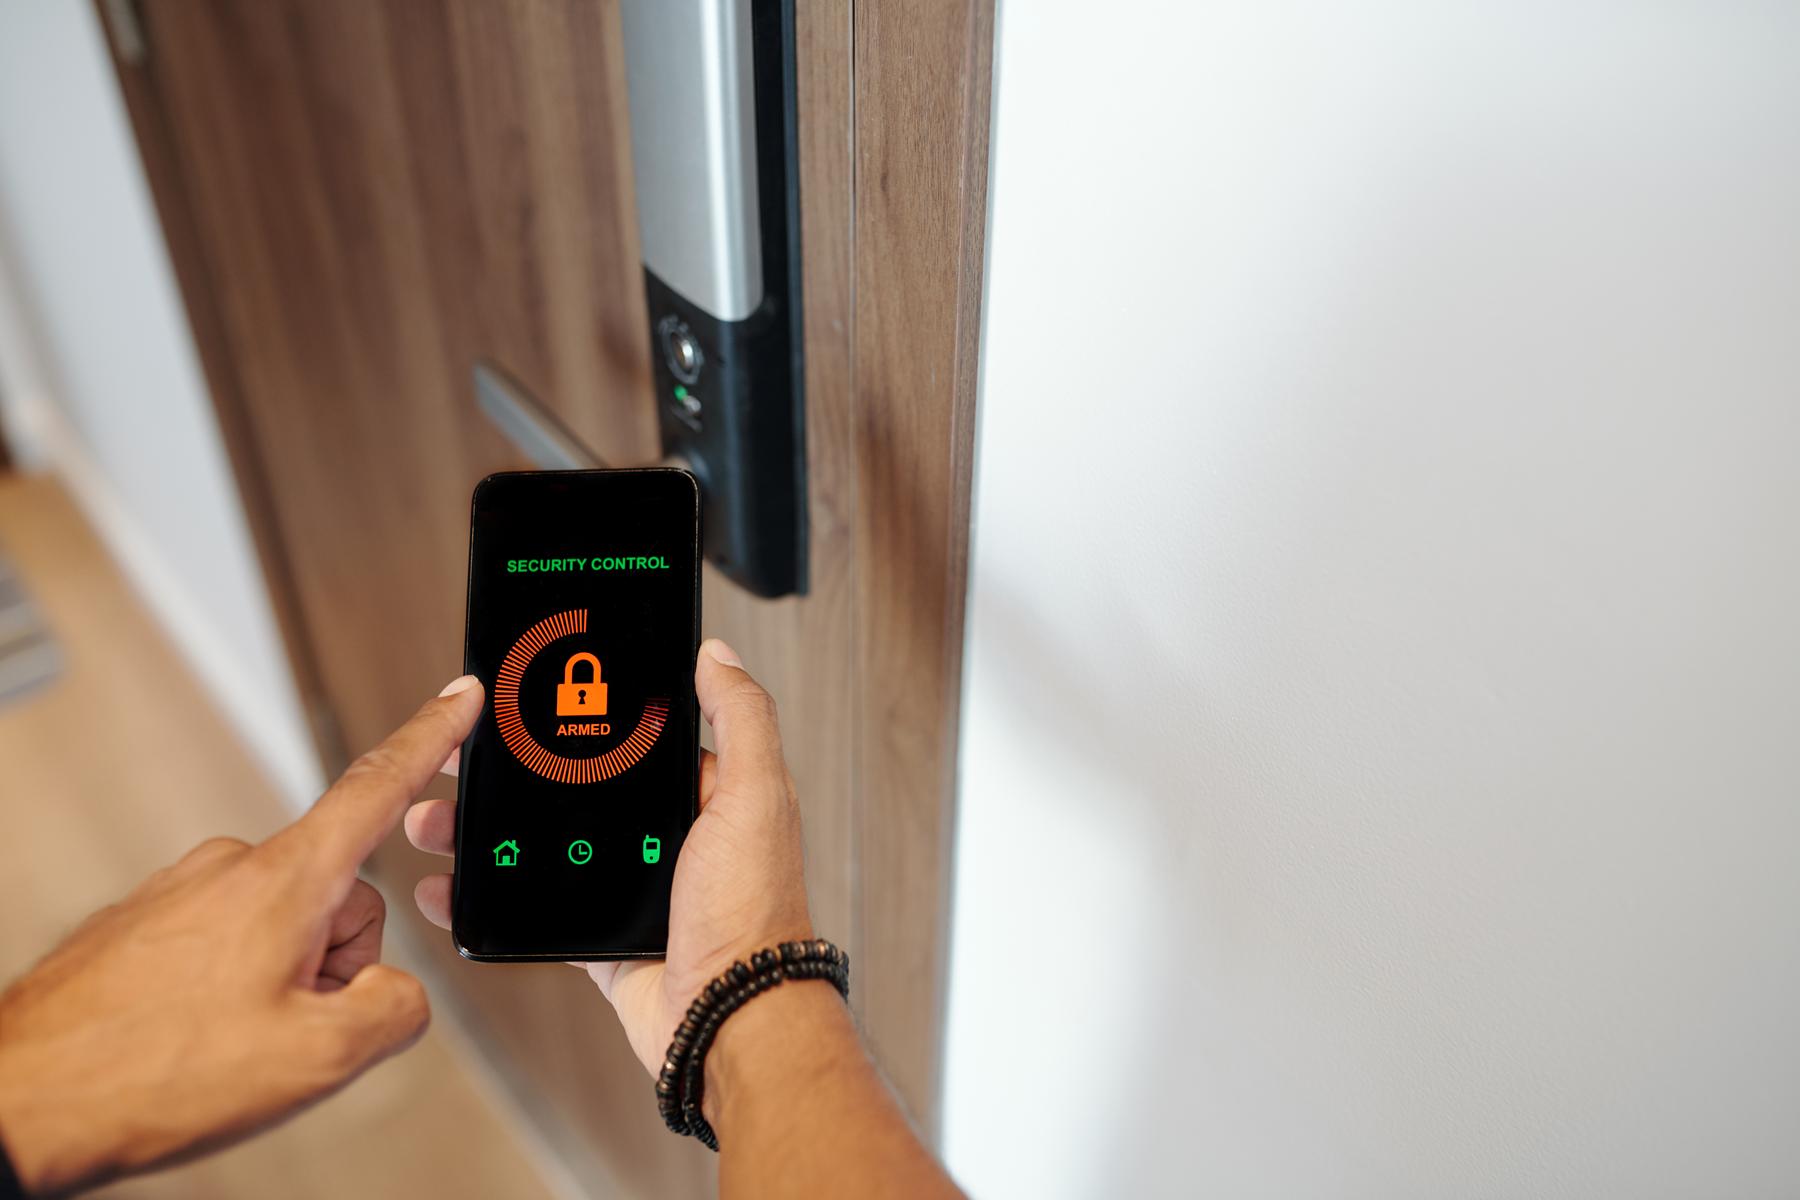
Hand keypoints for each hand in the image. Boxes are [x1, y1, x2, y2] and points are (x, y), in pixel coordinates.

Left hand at [0, 678, 484, 1194]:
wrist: (19, 1101)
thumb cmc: (147, 1073)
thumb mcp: (315, 1058)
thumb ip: (395, 1012)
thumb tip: (396, 995)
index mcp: (286, 880)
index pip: (379, 786)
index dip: (432, 737)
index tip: (460, 696)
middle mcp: (234, 867)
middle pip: (341, 899)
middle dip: (334, 967)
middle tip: (283, 1027)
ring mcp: (187, 889)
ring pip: (286, 928)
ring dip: (280, 984)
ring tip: (226, 1039)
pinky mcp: (150, 919)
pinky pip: (230, 944)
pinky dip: (231, 989)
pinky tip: (194, 1035)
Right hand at [408, 639, 813, 1073]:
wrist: (728, 1017)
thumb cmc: (753, 912)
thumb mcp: (756, 797)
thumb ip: (742, 719)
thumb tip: (717, 654)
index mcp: (703, 796)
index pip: (632, 741)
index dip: (579, 716)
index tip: (524, 701)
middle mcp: (665, 837)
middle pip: (573, 789)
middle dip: (512, 775)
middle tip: (458, 757)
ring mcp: (628, 887)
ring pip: (541, 845)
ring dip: (483, 831)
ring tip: (433, 814)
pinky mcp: (597, 935)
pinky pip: (530, 905)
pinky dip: (484, 895)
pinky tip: (445, 883)